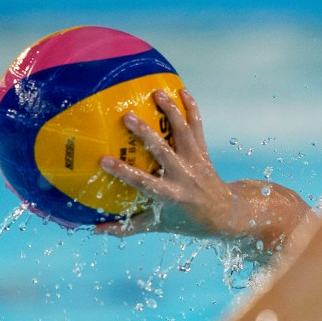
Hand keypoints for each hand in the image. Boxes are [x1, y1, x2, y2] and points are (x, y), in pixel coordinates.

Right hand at [96, 89, 244, 238]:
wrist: (226, 215)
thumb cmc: (187, 221)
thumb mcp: (158, 226)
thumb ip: (127, 227)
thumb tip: (96, 230)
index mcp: (170, 195)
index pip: (144, 183)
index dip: (124, 172)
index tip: (103, 160)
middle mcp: (184, 176)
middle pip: (163, 152)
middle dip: (146, 134)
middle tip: (126, 116)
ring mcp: (195, 161)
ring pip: (183, 133)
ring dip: (171, 112)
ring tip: (156, 93)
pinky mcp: (203, 151)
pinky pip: (198, 127)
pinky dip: (192, 108)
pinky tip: (181, 90)